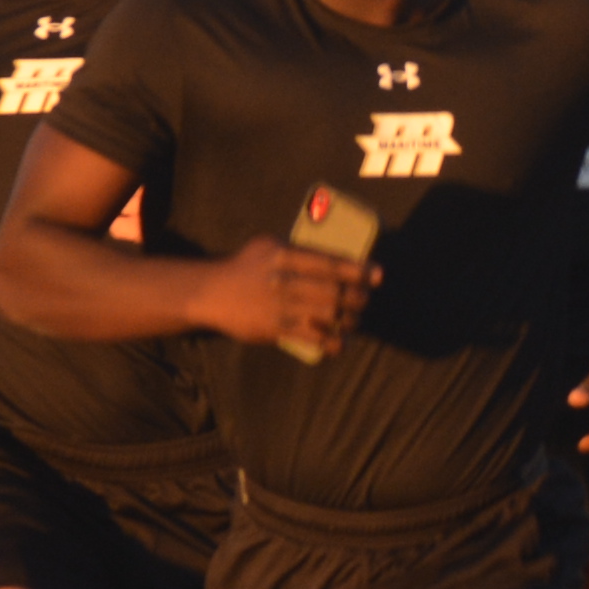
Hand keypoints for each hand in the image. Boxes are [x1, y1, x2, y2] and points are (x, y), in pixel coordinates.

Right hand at [215, 236, 378, 351]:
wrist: (211, 292)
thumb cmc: (244, 266)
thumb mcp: (267, 246)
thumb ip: (297, 250)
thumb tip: (333, 259)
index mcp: (284, 255)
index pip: (330, 263)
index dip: (358, 271)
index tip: (377, 275)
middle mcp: (284, 279)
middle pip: (333, 291)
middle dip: (357, 297)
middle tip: (365, 299)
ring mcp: (280, 305)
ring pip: (327, 314)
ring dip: (348, 319)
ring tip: (355, 320)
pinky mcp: (275, 328)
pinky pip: (311, 337)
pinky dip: (332, 342)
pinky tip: (341, 343)